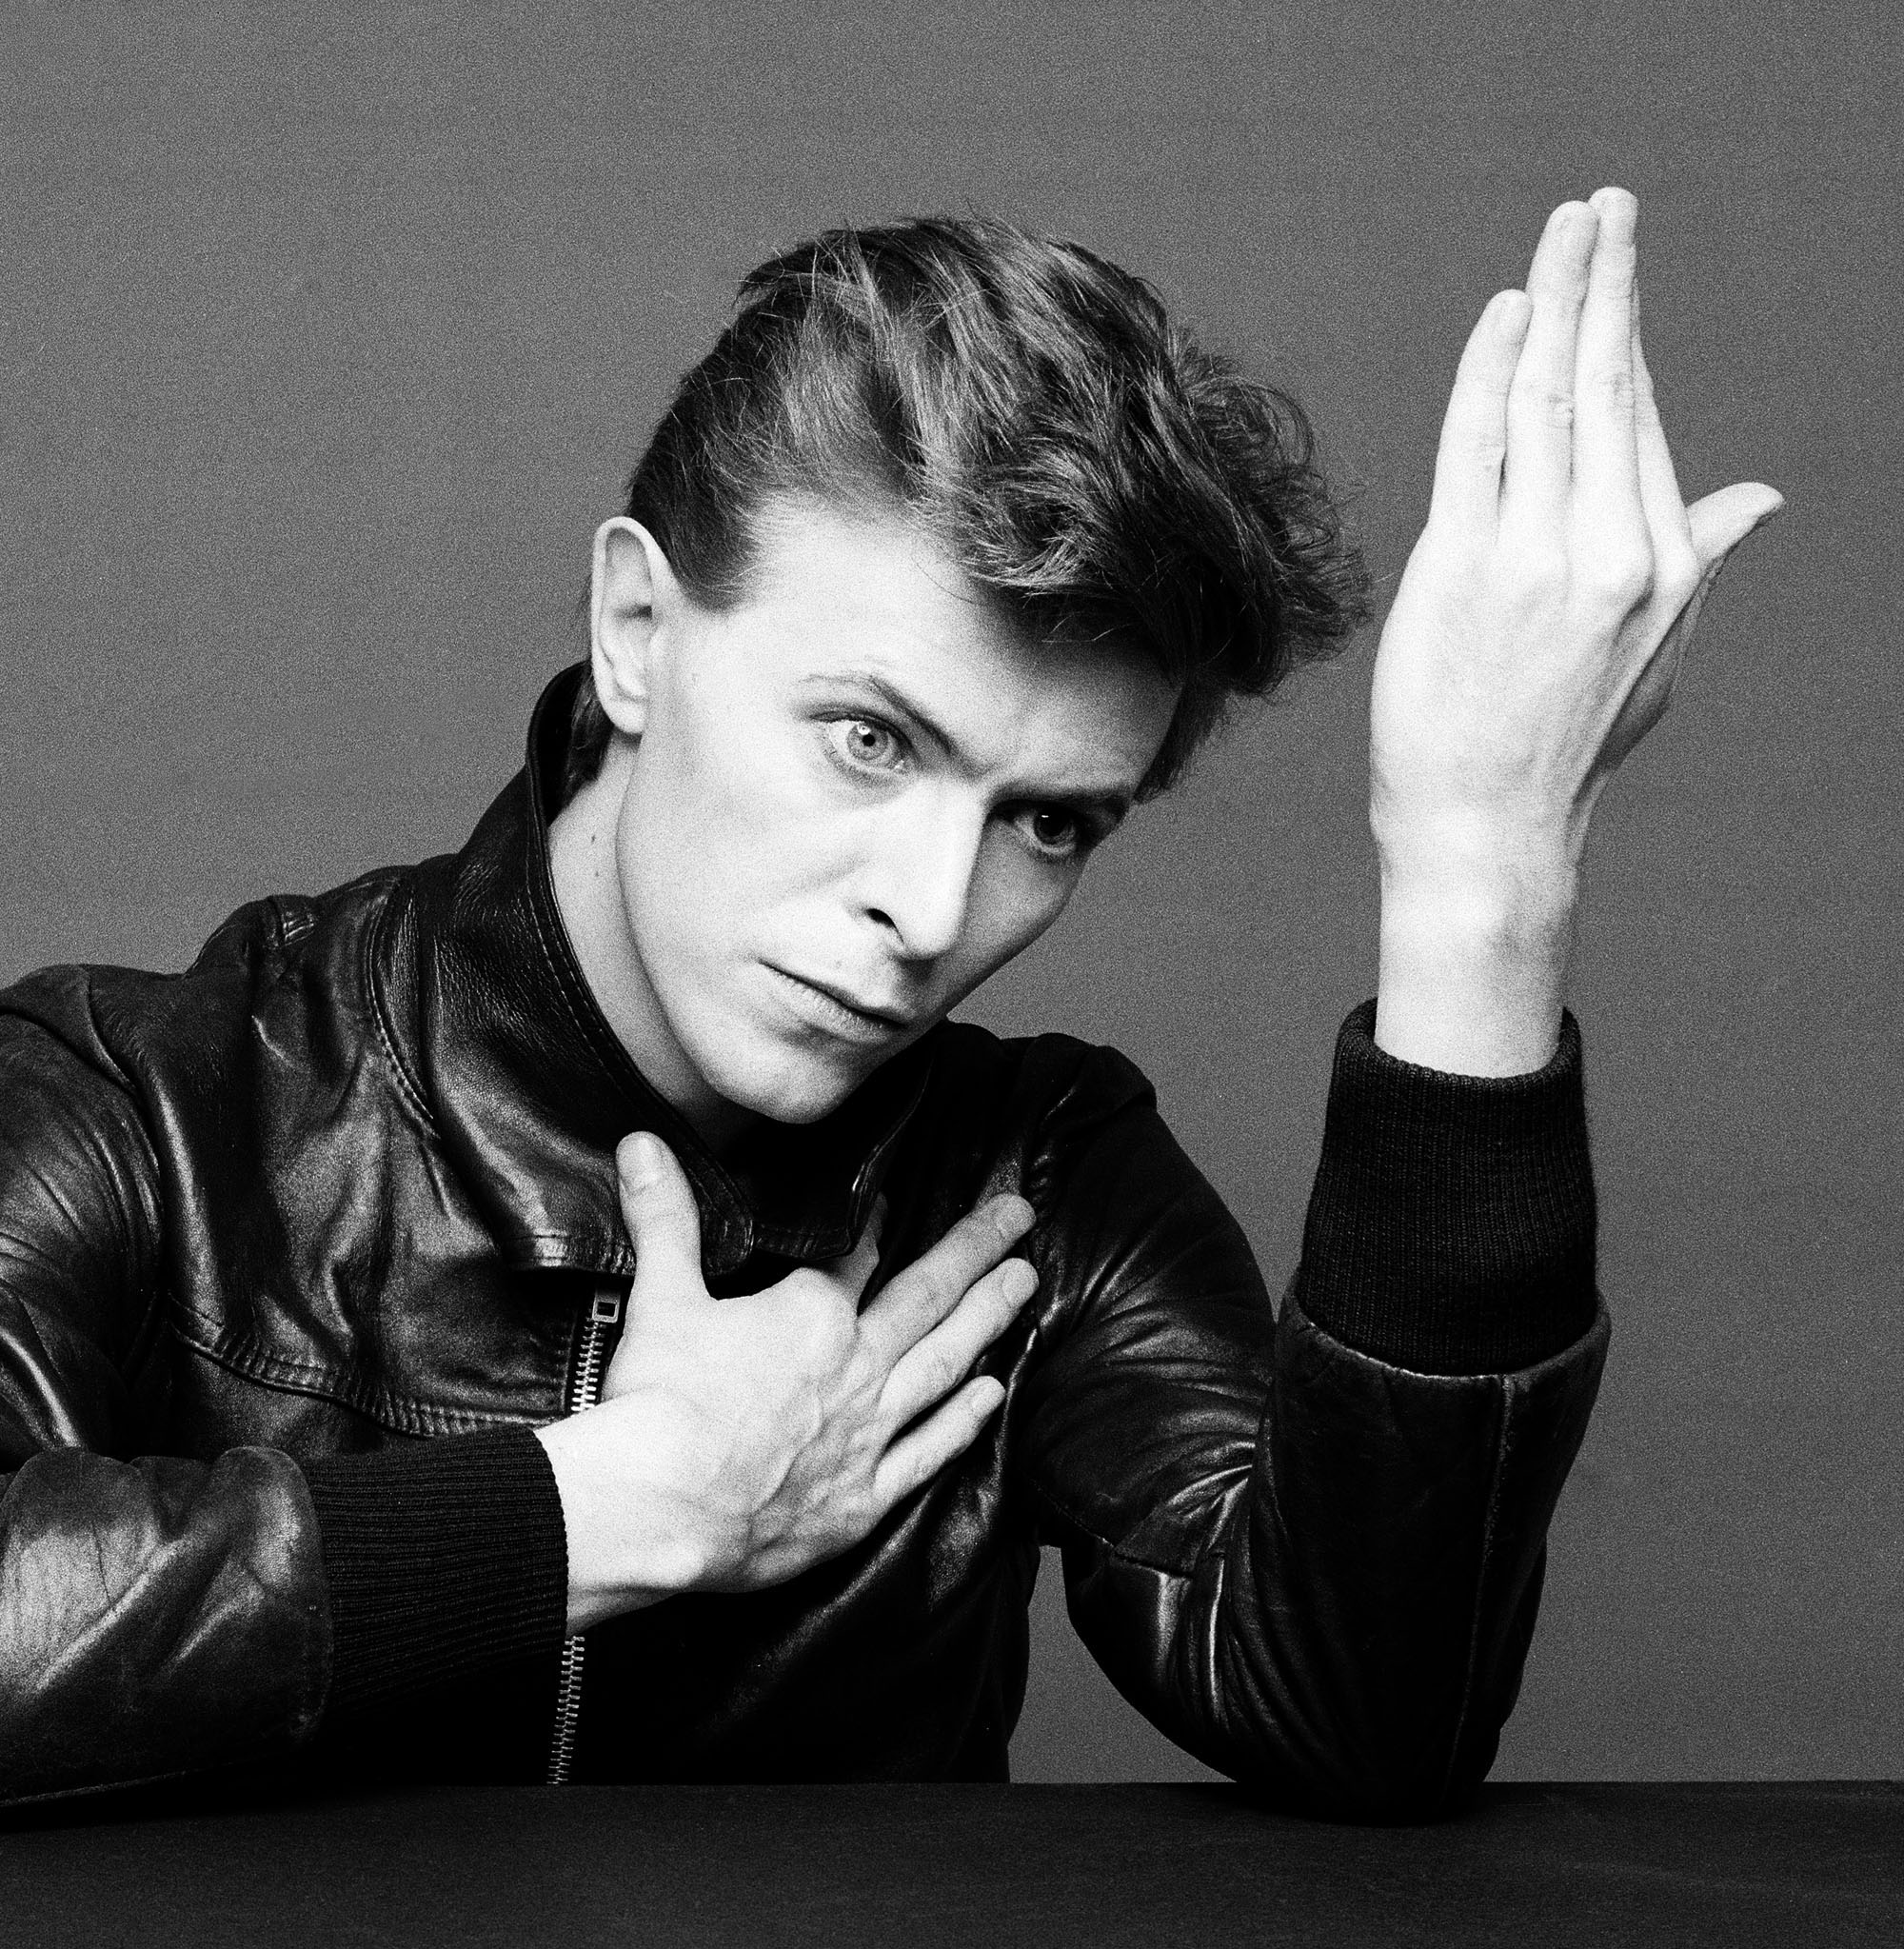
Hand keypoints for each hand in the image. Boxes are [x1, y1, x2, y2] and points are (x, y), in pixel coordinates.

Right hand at [534, 1132, 1038, 1631]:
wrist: (660, 1509)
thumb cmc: (659, 1402)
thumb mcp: (661, 1297)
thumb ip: (664, 1217)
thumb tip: (641, 1142)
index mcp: (811, 1314)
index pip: (857, 1255)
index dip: (879, 1223)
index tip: (901, 1199)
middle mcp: (856, 1366)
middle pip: (928, 1296)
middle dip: (977, 1250)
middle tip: (1020, 1216)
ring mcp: (868, 1433)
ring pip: (945, 1365)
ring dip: (989, 1320)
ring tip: (1026, 1284)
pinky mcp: (864, 1498)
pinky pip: (929, 1452)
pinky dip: (963, 1421)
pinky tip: (993, 1395)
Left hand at [1369, 188, 1782, 1073]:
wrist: (1487, 828)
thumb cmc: (1562, 742)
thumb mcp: (1656, 651)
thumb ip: (1702, 556)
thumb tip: (1763, 494)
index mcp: (1668, 562)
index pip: (1638, 421)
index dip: (1621, 339)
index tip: (1614, 273)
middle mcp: (1614, 550)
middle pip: (1606, 387)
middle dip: (1605, 284)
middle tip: (1600, 206)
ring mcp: (1539, 558)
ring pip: (1546, 399)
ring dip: (1555, 299)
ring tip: (1564, 230)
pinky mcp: (1462, 569)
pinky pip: (1477, 443)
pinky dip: (1488, 370)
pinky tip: (1505, 312)